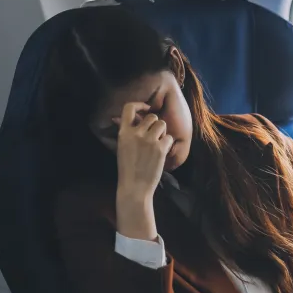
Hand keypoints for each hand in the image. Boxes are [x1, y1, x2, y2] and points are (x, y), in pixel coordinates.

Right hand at [115, 102, 172, 240]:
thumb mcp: (122, 147)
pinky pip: (169, 137)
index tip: (145, 109)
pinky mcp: (160, 148)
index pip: (129, 108)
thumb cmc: (128, 169)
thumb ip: (129, 133)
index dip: (139, 105)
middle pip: (152, 117)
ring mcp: (148, 141)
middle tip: (154, 137)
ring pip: (162, 124)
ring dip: (163, 133)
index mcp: (123, 133)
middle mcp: (136, 134)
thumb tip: (131, 119)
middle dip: (156, 124)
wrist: (134, 187)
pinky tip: (162, 153)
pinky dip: (168, 144)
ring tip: (158, 145)